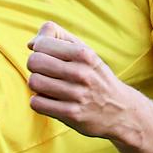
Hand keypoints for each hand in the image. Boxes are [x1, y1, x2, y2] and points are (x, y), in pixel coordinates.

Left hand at [26, 22, 138, 140]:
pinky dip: (39, 102)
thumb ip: (59, 37)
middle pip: (34, 62)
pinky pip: (37, 103)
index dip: (38, 49)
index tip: (46, 55)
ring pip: (34, 82)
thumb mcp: (85, 52)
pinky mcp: (71, 114)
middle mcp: (82, 73)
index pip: (42, 44)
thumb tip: (31, 44)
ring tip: (48, 87)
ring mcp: (77, 95)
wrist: (121, 110)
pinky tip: (50, 100)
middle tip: (45, 72)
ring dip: (37, 85)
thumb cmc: (96, 76)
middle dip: (35, 66)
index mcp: (84, 54)